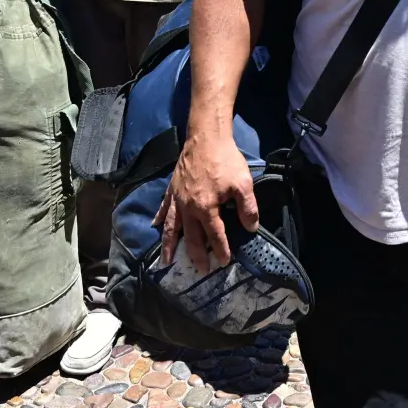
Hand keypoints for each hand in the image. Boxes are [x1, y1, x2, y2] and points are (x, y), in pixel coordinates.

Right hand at [154, 136, 259, 271]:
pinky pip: (164, 208)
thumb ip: (248, 208)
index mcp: (206, 208)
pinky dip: (160, 219)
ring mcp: (177, 199)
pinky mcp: (172, 189)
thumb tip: (251, 228)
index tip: (224, 263)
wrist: (206, 137)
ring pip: (172, 227)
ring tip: (167, 261)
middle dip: (196, 255)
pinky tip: (156, 227)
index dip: (220, 250)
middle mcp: (188, 207)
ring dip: (170, 245)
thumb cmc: (226, 160)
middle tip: (200, 271)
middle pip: (192, 237)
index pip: (215, 235)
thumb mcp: (244, 183)